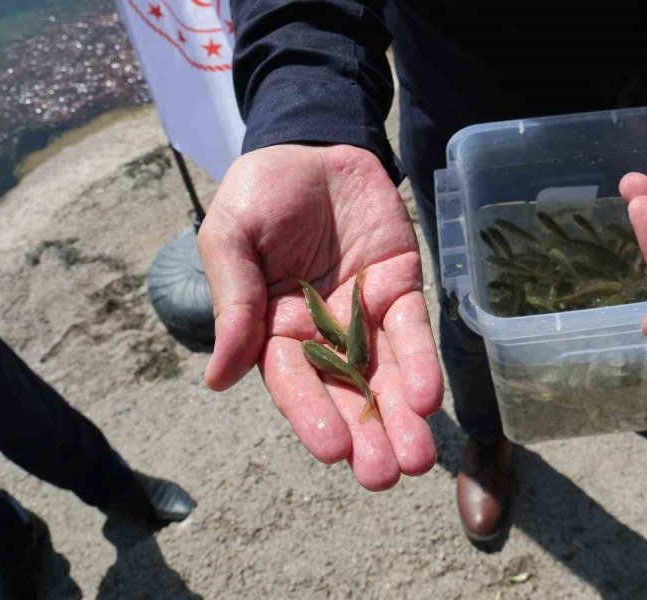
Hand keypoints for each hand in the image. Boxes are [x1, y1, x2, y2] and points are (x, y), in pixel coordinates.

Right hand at [197, 144, 442, 489]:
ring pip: (386, 373)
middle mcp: (323, 332)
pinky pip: (412, 330)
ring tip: (416, 458)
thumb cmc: (261, 193)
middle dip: (366, 433)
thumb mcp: (230, 238)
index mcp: (275, 329)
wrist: (313, 144)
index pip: (294, 382)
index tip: (334, 449)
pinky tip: (429, 397)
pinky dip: (422, 362)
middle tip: (383, 475)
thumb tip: (217, 378)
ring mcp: (365, 313)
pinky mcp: (400, 288)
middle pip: (346, 392)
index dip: (312, 416)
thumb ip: (232, 303)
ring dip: (401, 415)